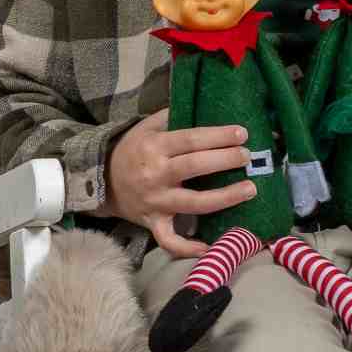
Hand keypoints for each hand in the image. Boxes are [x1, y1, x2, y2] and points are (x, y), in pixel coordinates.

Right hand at [106, 113, 258, 260]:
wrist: (102, 180)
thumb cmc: (132, 150)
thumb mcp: (146, 127)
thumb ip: (172, 116)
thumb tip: (202, 103)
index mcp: (154, 147)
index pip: (191, 139)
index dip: (218, 137)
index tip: (242, 134)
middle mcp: (156, 175)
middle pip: (195, 167)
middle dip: (225, 160)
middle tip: (247, 157)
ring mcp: (156, 202)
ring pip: (194, 203)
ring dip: (224, 198)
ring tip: (249, 189)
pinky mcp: (153, 223)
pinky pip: (170, 240)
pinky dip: (187, 248)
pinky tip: (209, 247)